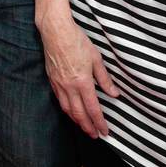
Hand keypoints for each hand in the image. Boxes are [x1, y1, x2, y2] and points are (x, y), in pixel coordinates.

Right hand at [37, 11, 118, 137]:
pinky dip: (66, 109)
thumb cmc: (77, 41)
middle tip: (94, 135)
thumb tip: (114, 93)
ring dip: (76, 121)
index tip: (104, 132)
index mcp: (83, 82)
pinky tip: (70, 110)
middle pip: (78, 114)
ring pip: (67, 109)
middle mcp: (69, 87)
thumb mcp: (96, 59)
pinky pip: (59, 99)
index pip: (93, 109)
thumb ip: (104, 79)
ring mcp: (59, 84)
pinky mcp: (52, 79)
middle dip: (87, 127)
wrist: (56, 31)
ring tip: (83, 127)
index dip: (99, 123)